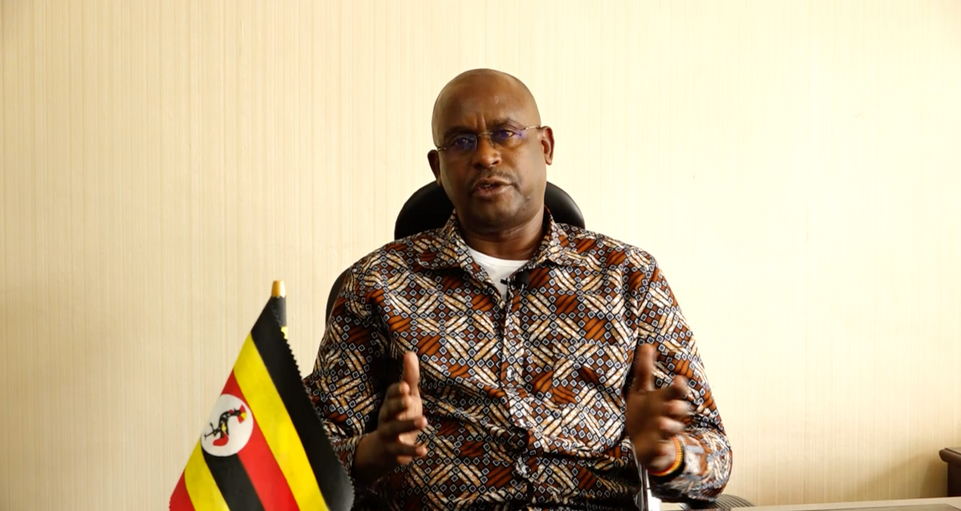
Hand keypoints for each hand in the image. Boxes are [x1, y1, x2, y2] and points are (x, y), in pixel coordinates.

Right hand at [353, 352, 428, 484]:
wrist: (382, 451)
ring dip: (408, 425)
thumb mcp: (407, 398)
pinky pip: (401, 452)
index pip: (390, 395)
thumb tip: (410, 352)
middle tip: (410, 399)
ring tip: (424, 421)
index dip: (397, 391)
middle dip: (398, 404)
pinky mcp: (394, 452)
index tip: (406, 386)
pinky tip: (424, 450)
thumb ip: (410, 378)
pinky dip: (411, 451)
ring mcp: (389, 436)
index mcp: (390, 404)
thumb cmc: (399, 417)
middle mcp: (386, 418)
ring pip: (394, 430)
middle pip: (388, 410)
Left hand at [625, 344, 691, 472]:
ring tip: (662, 422)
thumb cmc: (645, 412)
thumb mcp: (641, 391)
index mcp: (664, 400)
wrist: (644, 443)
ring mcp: (665, 433)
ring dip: (669, 426)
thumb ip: (645, 370)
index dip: (678, 386)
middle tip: (672, 403)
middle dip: (678, 406)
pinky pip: (663, 451)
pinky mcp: (659, 449)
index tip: (678, 379)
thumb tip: (648, 345)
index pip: (675, 392)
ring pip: (673, 429)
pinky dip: (663, 451)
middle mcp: (668, 416)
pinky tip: (661, 449)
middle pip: (679, 410)